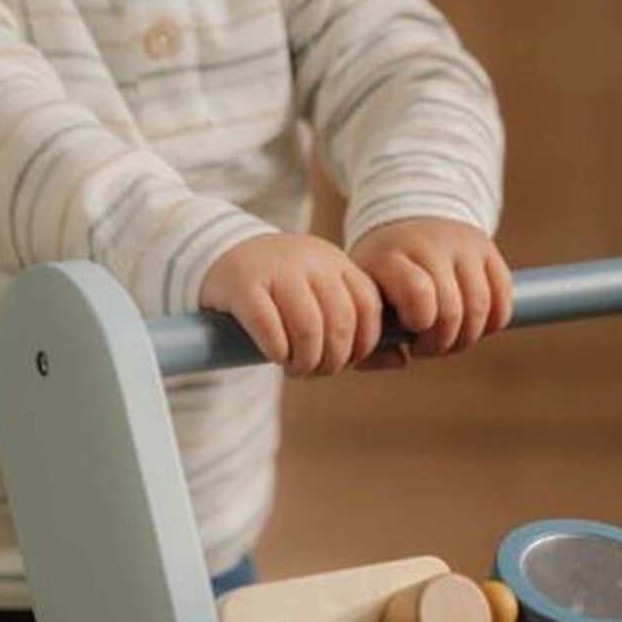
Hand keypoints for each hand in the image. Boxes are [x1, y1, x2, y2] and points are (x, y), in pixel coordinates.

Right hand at [199, 233, 382, 375]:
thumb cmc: (281, 289)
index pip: (369, 307)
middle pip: (341, 322)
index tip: (348, 361)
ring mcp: (277, 269)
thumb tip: (401, 361)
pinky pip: (270, 326)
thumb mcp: (322, 296)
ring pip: (309, 327)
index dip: (364, 344)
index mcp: (337, 263)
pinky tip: (276, 356)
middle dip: (334, 359)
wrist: (221, 252)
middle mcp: (312, 261)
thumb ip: (357, 327)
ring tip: (296, 367)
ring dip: (306, 360)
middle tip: (317, 370)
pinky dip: (278, 351)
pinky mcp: (244, 284)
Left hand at [350, 218, 511, 361]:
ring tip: (447, 337)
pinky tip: (470, 323)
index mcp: (388, 258)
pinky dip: (491, 323)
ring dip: (466, 337)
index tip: (411, 330)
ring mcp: (460, 243)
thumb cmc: (380, 283)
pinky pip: (502, 300)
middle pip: (451, 310)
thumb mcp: (365, 305)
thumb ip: (372, 344)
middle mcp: (427, 244)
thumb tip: (402, 360)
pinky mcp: (486, 247)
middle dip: (441, 342)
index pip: (418, 292)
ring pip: (480, 306)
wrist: (401, 230)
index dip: (421, 322)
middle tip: (427, 344)